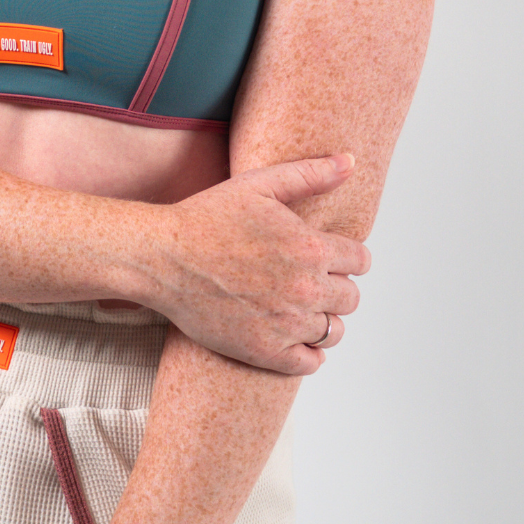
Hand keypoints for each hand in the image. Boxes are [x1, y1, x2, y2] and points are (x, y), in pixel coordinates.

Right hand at [146, 154, 368, 373]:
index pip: (361, 262)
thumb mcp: (259, 184)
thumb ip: (310, 174)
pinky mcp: (265, 351)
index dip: (347, 257)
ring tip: (298, 306)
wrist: (162, 258)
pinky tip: (289, 333)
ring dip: (322, 319)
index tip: (328, 256)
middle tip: (306, 279)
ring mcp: (286, 324)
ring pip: (334, 331)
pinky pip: (311, 363)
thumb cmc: (207, 217)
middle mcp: (305, 289)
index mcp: (310, 248)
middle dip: (335, 287)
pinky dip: (307, 353)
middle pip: (350, 298)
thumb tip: (350, 161)